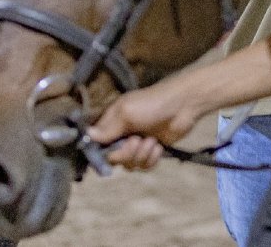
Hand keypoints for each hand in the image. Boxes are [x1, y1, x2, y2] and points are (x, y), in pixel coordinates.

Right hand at [85, 79, 199, 170]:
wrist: (184, 105)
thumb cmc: (153, 104)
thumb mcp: (126, 112)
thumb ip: (107, 128)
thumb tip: (87, 136)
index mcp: (112, 123)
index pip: (96, 146)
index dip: (102, 153)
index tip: (111, 151)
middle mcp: (121, 135)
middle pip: (113, 159)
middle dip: (126, 153)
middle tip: (137, 140)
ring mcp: (137, 144)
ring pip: (129, 165)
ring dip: (141, 155)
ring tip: (152, 141)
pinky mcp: (151, 151)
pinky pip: (144, 166)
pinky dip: (152, 158)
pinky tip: (158, 146)